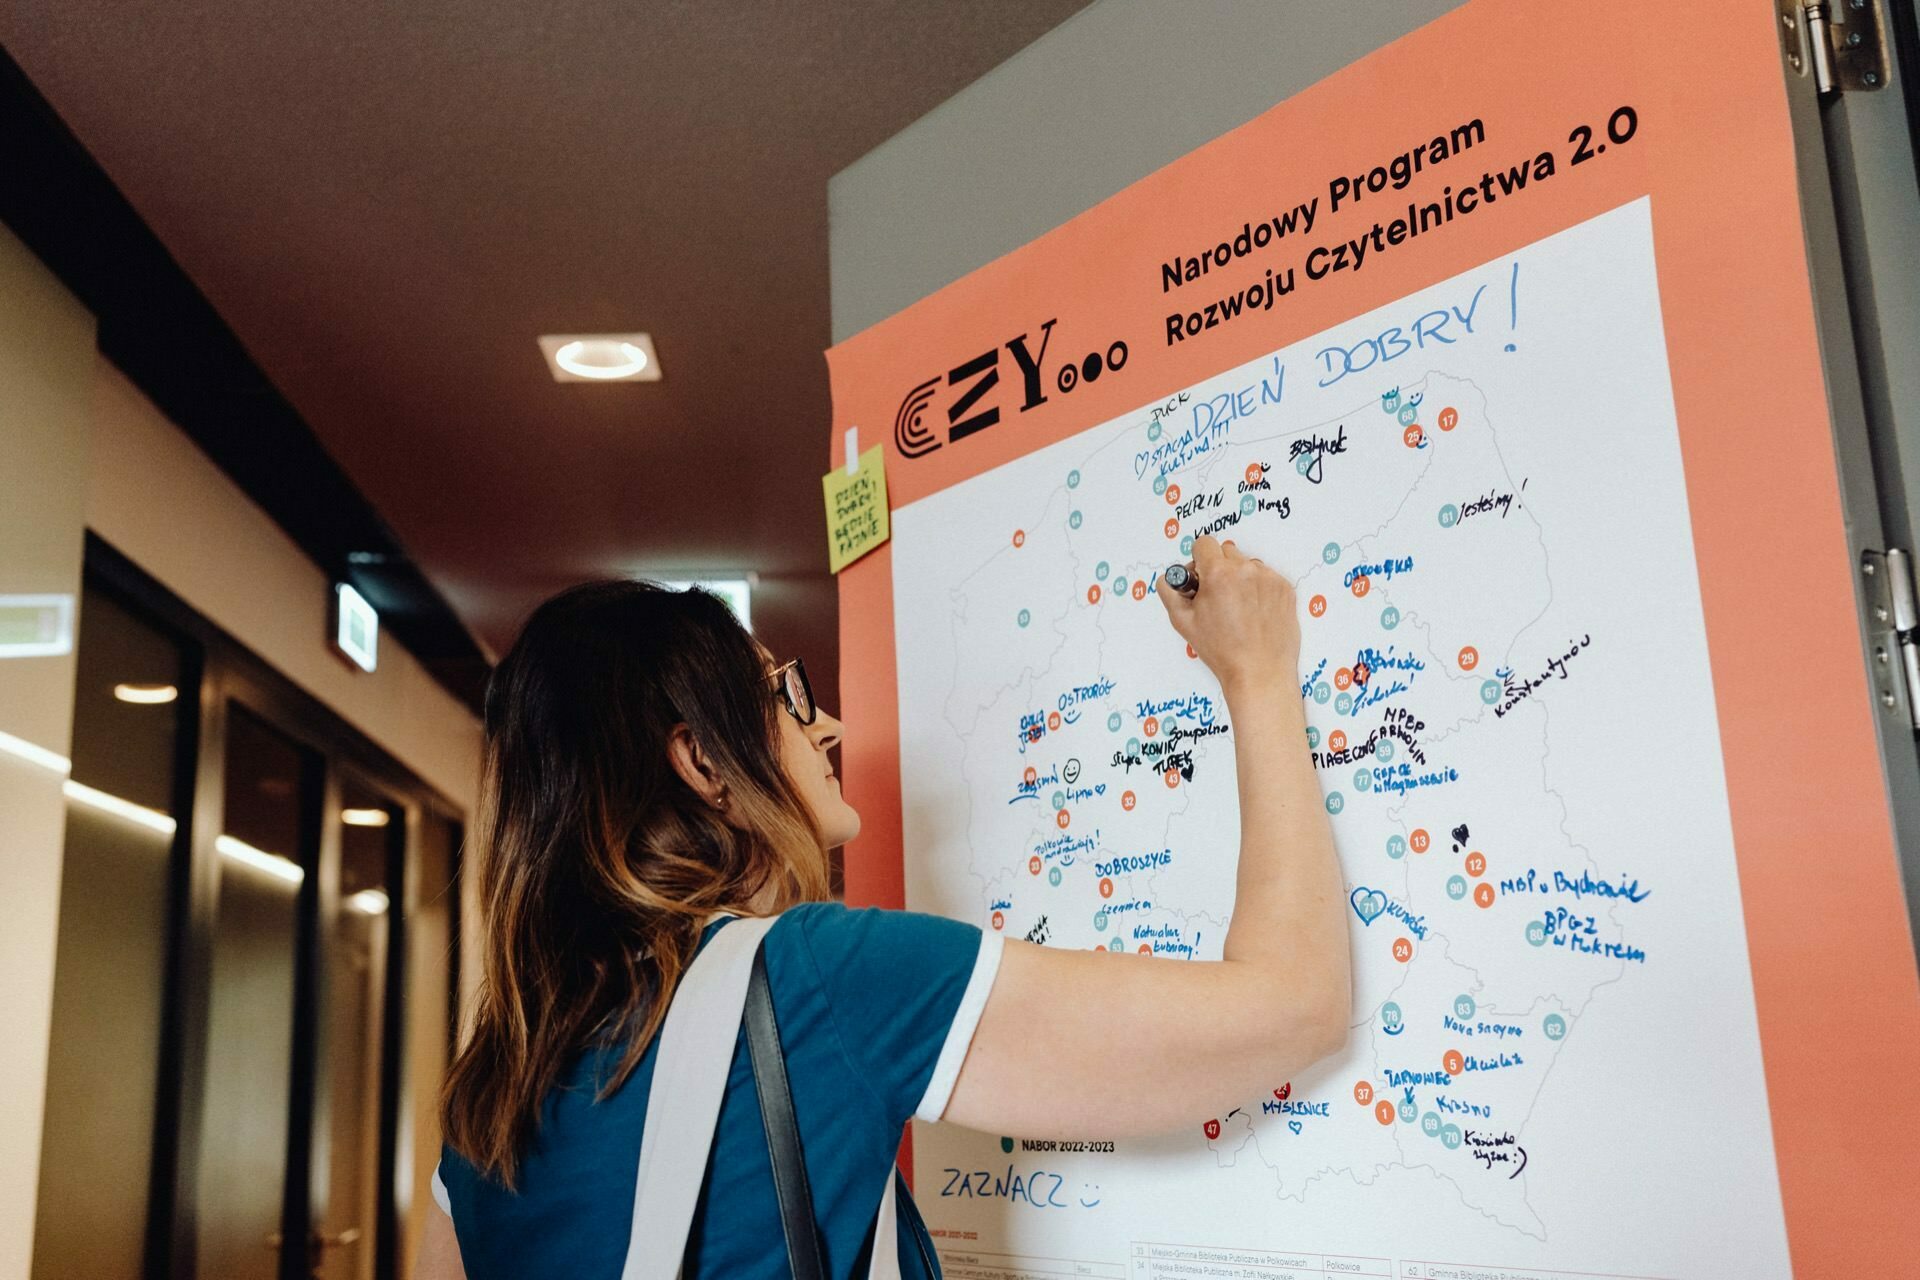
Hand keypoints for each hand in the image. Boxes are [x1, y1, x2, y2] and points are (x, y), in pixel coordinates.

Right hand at [1159, 536, 1300, 695]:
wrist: (1260, 672)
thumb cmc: (1223, 651)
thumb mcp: (1183, 622)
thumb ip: (1170, 593)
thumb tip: (1169, 579)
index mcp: (1219, 574)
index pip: (1204, 543)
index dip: (1199, 560)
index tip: (1201, 576)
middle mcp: (1246, 570)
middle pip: (1226, 552)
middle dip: (1218, 569)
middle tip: (1217, 597)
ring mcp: (1269, 578)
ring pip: (1247, 565)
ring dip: (1240, 578)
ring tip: (1238, 609)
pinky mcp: (1285, 588)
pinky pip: (1266, 577)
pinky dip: (1258, 590)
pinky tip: (1254, 613)